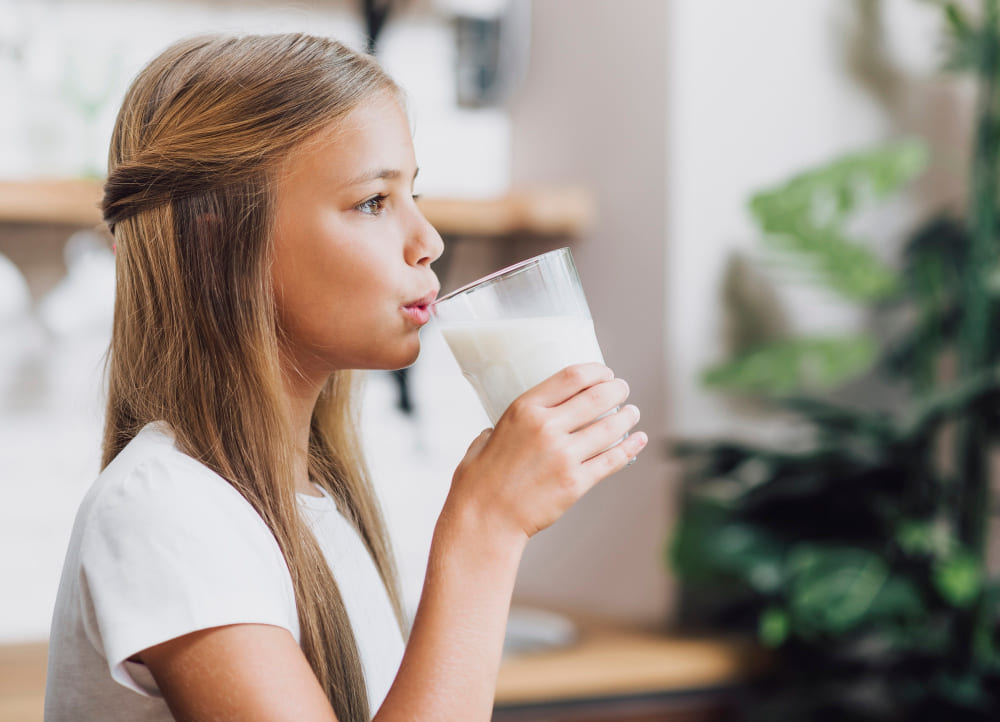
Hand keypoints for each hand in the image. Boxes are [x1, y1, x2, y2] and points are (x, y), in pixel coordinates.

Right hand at [446, 363, 646, 543]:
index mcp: (524, 410)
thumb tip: (510, 426)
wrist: (484, 520)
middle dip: (617, 390)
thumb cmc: (479, 482)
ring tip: (632, 413)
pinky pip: (612, 460)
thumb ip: (503, 427)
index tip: (605, 373)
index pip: (572, 377)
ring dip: (627, 417)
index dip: (596, 371)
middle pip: (597, 397)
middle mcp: (546, 428)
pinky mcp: (575, 482)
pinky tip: (638, 440)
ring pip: (610, 427)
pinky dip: (630, 448)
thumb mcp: (486, 438)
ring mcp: (564, 456)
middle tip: (622, 389)